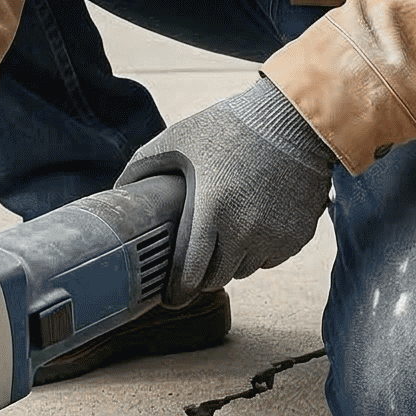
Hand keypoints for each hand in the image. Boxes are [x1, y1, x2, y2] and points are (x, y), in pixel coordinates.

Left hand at [117, 79, 335, 304]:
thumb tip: (117, 190)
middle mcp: (244, 230)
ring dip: (231, 261)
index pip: (191, 272)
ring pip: (245, 271)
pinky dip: (259, 251)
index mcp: (211, 209)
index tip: (169, 296)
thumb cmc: (230, 126)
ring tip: (224, 235)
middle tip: (195, 262)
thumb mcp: (179, 138)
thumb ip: (143, 165)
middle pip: (217, 278)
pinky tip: (252, 226)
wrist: (293, 120)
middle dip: (202, 273)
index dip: (178, 289)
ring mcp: (274, 236)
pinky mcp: (298, 236)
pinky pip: (270, 260)